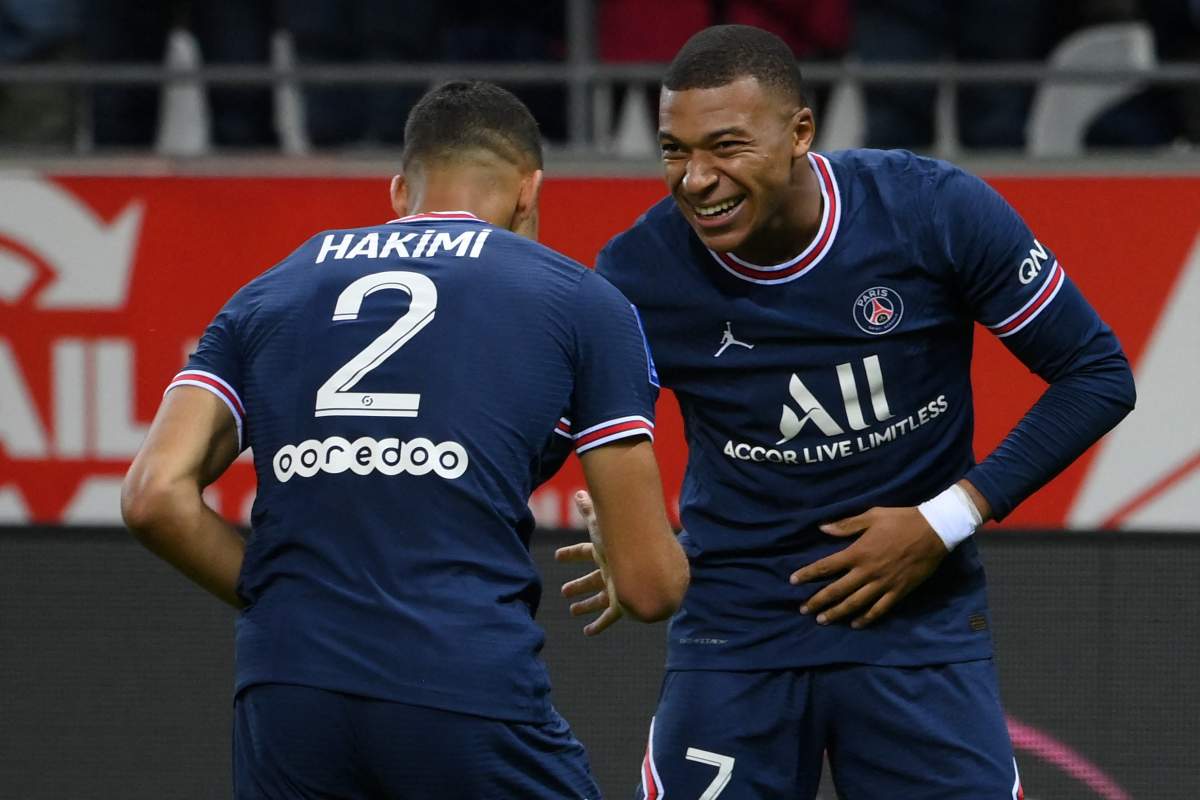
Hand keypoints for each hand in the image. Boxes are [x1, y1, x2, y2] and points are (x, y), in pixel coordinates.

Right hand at [554, 491, 623, 635]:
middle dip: (579, 585)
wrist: (650, 567)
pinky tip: (589, 633)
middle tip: (564, 591)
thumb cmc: (625, 543)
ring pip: (599, 598)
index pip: (584, 552)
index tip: (557, 557)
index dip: (570, 554)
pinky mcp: (624, 603)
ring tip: (573, 612)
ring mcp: (619, 587)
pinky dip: (599, 625)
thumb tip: (578, 492)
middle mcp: (613, 571)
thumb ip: (589, 510)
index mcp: (606, 553)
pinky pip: (610, 617)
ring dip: (586, 605)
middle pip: (592, 579)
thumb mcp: (601, 526)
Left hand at [788, 507, 947, 628]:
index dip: (808, 574)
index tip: (793, 581)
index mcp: (858, 551)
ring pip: (856, 603)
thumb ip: (846, 525)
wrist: (935, 531)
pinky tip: (855, 624)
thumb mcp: (872, 516)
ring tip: (822, 621)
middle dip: (818, 601)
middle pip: (837, 590)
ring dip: (837, 613)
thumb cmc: (902, 520)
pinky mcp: (899, 591)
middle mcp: (868, 571)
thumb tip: (822, 529)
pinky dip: (867, 618)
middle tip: (802, 610)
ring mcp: (884, 583)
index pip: (827, 566)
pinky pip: (880, 609)